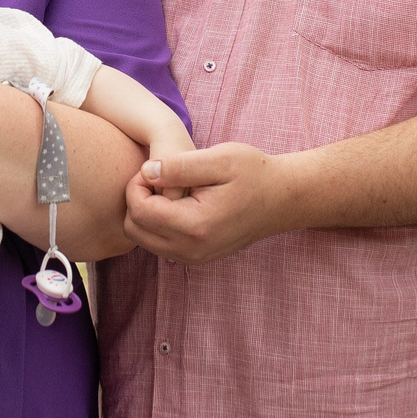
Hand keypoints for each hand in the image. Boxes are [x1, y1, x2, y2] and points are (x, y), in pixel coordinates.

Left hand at [125, 141, 299, 264]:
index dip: (136, 184)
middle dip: (136, 200)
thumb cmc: (254, 173)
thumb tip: (146, 172)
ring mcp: (193, 258)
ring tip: (167, 189)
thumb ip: (179, 165)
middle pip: (134, 229)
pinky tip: (175, 202)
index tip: (154, 167)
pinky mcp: (196, 258)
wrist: (282, 199)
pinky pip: (158, 244)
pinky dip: (157, 224)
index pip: (138, 210)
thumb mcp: (219, 159)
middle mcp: (191, 250)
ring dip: (145, 213)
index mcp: (194, 226)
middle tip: (158, 177)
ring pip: (143, 239)